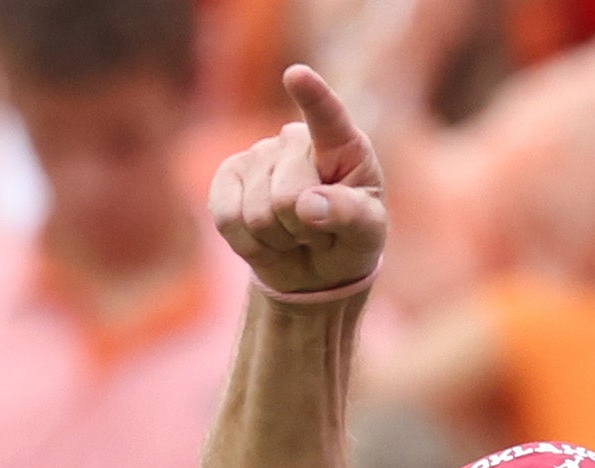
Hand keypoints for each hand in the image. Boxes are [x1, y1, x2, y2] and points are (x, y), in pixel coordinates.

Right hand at [210, 65, 387, 295]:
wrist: (313, 265)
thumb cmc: (348, 240)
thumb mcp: (367, 233)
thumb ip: (349, 215)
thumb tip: (306, 204)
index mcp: (341, 144)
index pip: (328, 117)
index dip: (312, 96)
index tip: (296, 75)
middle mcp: (295, 139)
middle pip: (287, 196)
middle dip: (302, 229)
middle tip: (316, 233)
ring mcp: (258, 154)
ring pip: (257, 215)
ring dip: (279, 240)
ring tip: (294, 235)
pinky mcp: (227, 178)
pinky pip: (229, 219)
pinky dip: (251, 246)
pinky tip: (267, 239)